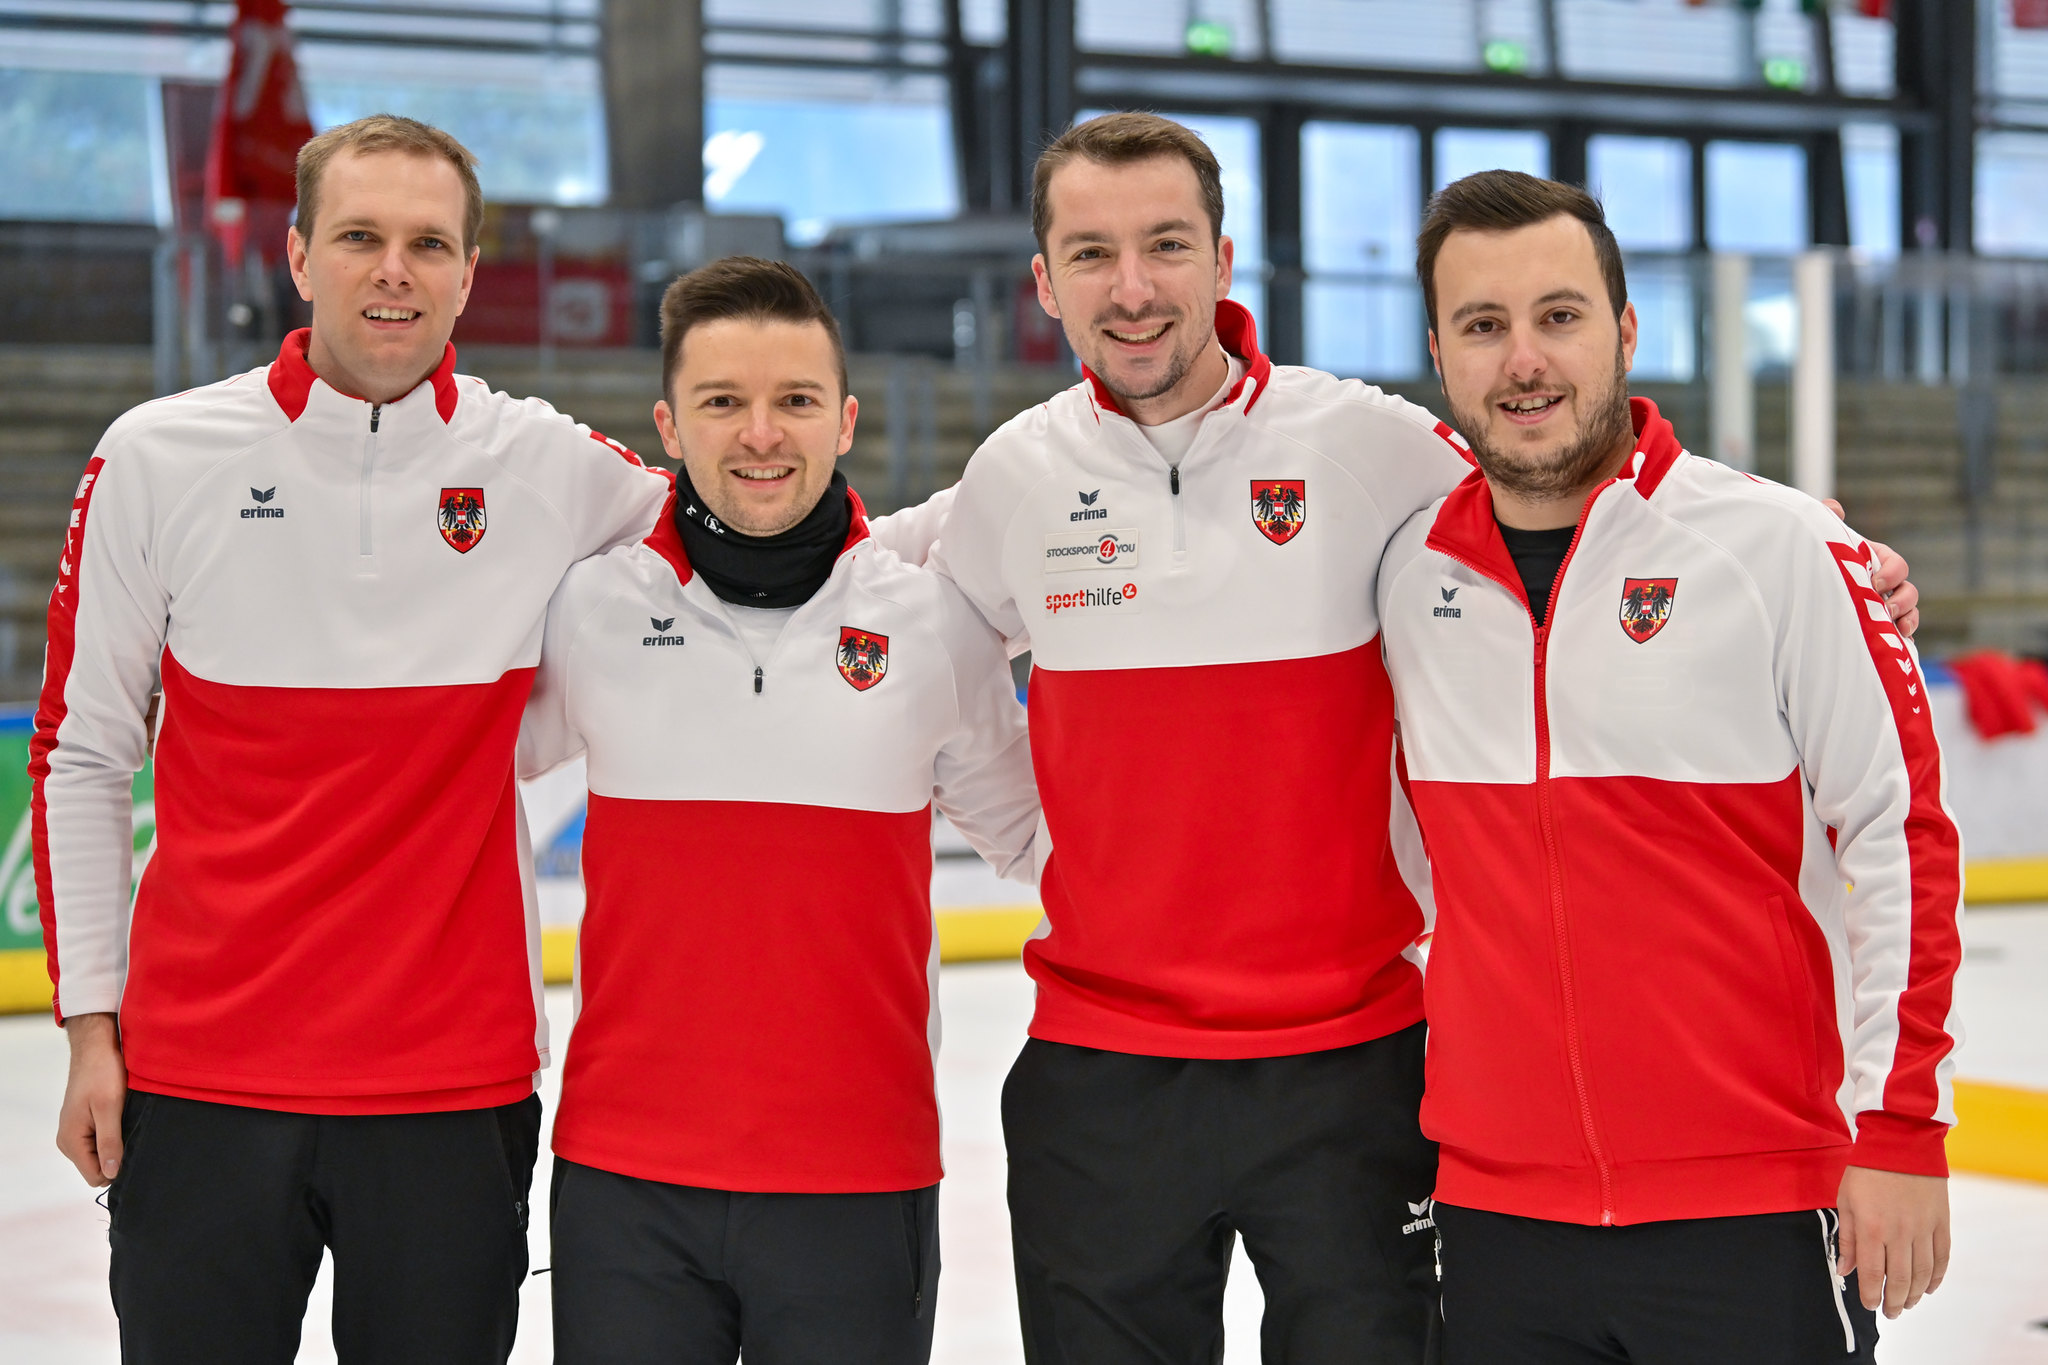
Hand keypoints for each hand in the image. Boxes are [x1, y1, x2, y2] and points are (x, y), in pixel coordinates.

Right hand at [57, 1013, 126, 1186]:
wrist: (95, 1049)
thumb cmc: (102, 1074)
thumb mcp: (109, 1108)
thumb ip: (109, 1142)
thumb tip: (110, 1174)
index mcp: (71, 1141)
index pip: (95, 1176)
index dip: (116, 1169)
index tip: (133, 1149)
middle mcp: (69, 1141)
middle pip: (98, 1168)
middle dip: (117, 1156)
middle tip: (132, 1131)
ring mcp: (75, 1133)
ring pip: (100, 1155)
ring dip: (116, 1144)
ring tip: (127, 1121)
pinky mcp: (83, 1124)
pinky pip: (100, 1141)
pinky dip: (114, 1134)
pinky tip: (123, 1118)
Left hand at [1822, 501, 1918, 639]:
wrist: (1796, 596)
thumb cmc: (1814, 562)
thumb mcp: (1821, 544)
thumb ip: (1827, 522)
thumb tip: (1833, 506)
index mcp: (1874, 562)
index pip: (1896, 564)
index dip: (1892, 573)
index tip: (1875, 584)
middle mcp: (1883, 586)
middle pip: (1909, 590)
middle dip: (1903, 600)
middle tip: (1886, 609)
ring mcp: (1883, 607)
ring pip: (1909, 613)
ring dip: (1908, 619)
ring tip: (1897, 628)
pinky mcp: (1879, 628)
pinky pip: (1900, 634)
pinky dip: (1903, 638)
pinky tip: (1899, 643)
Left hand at [1836, 1164, 1949, 1317]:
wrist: (1901, 1142)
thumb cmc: (1867, 1170)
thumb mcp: (1846, 1201)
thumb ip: (1847, 1238)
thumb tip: (1844, 1269)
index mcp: (1871, 1228)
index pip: (1871, 1273)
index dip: (1871, 1294)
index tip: (1870, 1305)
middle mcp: (1899, 1233)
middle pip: (1900, 1279)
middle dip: (1894, 1301)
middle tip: (1891, 1312)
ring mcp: (1923, 1229)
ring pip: (1922, 1273)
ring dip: (1916, 1293)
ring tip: (1908, 1303)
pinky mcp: (1942, 1222)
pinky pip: (1942, 1257)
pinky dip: (1936, 1277)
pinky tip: (1929, 1287)